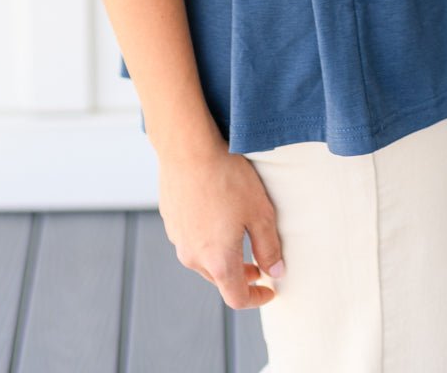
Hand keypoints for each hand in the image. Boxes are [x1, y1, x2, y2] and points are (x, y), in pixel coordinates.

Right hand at [158, 143, 286, 309]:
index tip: (269, 290)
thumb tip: (275, 271)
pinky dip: (206, 238)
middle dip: (241, 276)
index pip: (237, 297)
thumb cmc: (227, 178)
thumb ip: (269, 247)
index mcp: (218, 261)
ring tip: (237, 236)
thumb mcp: (259, 212)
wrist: (188, 148)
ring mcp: (178, 239)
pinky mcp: (170, 220)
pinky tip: (217, 214)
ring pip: (204, 259)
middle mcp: (193, 256)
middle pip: (220, 279)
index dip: (256, 298)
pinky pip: (191, 239)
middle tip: (258, 264)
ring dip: (222, 256)